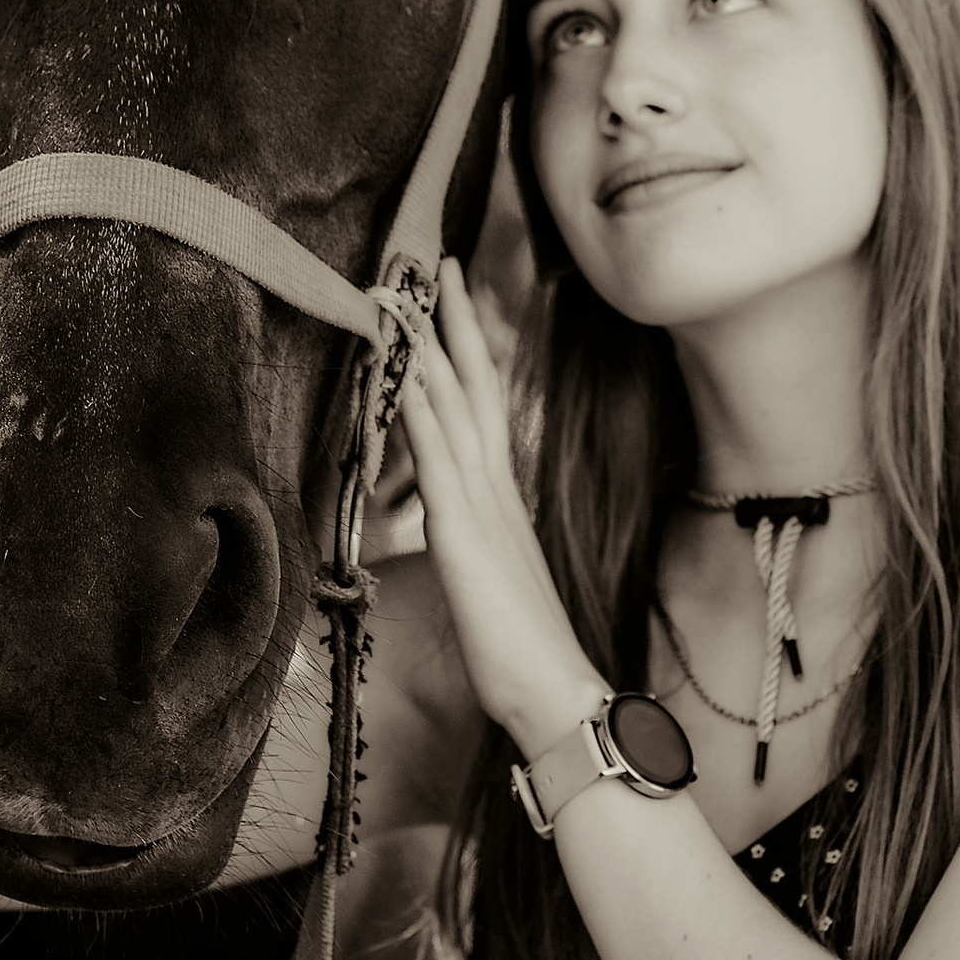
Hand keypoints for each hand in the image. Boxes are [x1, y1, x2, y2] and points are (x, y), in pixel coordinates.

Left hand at [398, 257, 608, 754]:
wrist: (557, 695)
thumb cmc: (526, 658)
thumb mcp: (491, 588)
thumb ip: (479, 550)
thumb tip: (463, 536)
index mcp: (502, 502)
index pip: (483, 410)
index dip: (467, 355)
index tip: (453, 306)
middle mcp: (496, 490)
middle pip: (474, 388)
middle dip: (454, 324)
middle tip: (438, 264)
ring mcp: (482, 506)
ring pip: (453, 407)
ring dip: (428, 347)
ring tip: (406, 296)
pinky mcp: (463, 532)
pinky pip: (436, 453)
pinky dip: (419, 406)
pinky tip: (402, 370)